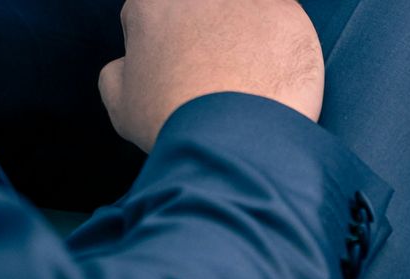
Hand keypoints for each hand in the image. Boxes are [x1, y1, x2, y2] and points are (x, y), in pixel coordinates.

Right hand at [99, 0, 324, 152]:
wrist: (232, 135)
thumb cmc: (174, 120)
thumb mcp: (122, 103)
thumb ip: (120, 72)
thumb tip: (128, 66)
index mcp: (152, 2)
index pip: (155, 14)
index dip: (166, 46)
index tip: (180, 74)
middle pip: (206, 12)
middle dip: (211, 37)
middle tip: (220, 76)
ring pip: (248, 15)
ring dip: (249, 38)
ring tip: (251, 81)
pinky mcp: (289, 14)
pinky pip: (288, 27)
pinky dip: (286, 50)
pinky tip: (279, 81)